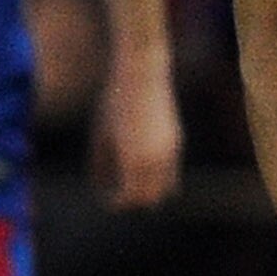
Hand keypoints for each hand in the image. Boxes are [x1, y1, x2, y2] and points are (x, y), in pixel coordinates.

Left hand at [91, 48, 183, 208]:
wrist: (143, 74)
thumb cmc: (114, 102)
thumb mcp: (101, 134)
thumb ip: (101, 164)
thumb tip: (100, 186)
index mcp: (135, 160)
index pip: (129, 198)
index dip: (115, 202)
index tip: (105, 198)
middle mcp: (157, 160)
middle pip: (151, 199)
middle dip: (134, 201)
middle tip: (116, 194)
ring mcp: (171, 151)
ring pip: (166, 188)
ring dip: (149, 190)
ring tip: (129, 181)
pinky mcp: (177, 141)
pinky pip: (171, 171)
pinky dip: (157, 175)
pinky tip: (139, 162)